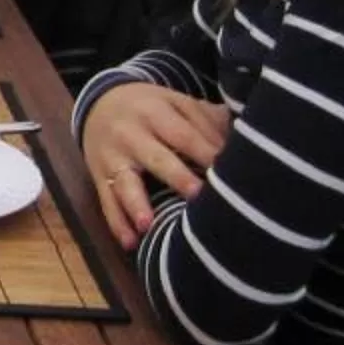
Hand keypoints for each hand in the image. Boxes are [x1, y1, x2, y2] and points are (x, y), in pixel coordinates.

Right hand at [79, 84, 233, 245]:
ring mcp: (113, 157)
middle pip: (156, 157)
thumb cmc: (151, 107)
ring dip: (136, 203)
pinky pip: (107, 202)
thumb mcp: (176, 102)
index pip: (184, 134)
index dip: (205, 153)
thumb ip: (208, 120)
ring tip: (147, 224)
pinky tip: (130, 242)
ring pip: (125, 182)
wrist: (99, 103)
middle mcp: (131, 133)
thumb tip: (245, 141)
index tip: (226, 173)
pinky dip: (117, 223)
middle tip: (197, 195)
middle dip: (176, 177)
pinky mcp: (99, 176)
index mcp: (155, 112)